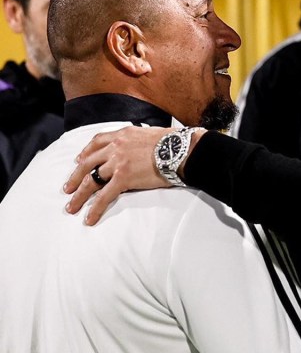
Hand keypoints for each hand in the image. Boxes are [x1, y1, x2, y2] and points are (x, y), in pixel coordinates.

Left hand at [63, 126, 204, 224]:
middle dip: (75, 176)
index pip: (98, 141)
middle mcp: (116, 146)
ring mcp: (118, 162)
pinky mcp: (123, 177)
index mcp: (123, 134)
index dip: (86, 152)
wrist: (180, 149)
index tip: (79, 160)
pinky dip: (95, 208)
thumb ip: (138, 140)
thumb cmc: (172, 143)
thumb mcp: (150, 134)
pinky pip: (104, 195)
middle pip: (88, 162)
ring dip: (79, 195)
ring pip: (91, 179)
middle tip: (68, 188)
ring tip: (72, 207)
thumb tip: (140, 148)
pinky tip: (89, 218)